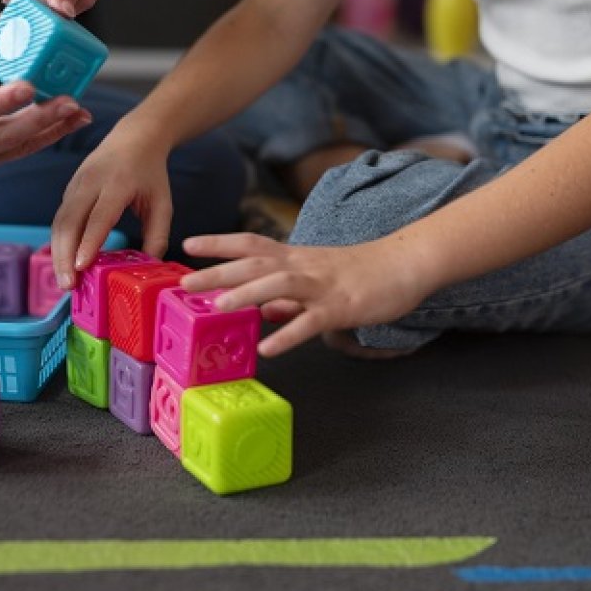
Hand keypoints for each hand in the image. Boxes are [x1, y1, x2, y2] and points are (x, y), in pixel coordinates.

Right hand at [0, 54, 90, 170]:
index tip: (28, 85)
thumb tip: (12, 48)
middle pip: (6, 136)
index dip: (2, 101)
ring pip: (20, 147)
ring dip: (54, 130)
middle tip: (72, 102)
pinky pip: (21, 150)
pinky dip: (47, 136)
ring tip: (80, 113)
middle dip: (43, 119)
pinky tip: (69, 122)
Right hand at [51, 124, 173, 288]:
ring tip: (65, 281)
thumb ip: (158, 234)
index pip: (99, 217)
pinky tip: (64, 263)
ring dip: (58, 253)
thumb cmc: (150, 174)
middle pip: (70, 221)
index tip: (82, 267)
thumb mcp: (162, 203)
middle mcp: (90, 182)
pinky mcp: (69, 190)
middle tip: (68, 285)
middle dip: (65, 255)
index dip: (89, 242)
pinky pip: (60, 219)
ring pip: (59, 222)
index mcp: (117, 183)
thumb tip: (149, 265)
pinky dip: (59, 243)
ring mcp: (75, 184)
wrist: (134, 137)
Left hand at [180, 233, 430, 356]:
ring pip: (279, 284)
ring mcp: (322, 286)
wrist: (405, 264)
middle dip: (218, 271)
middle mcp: (303, 267)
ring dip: (247, 294)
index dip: (219, 243)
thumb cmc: (362, 272)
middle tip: (185, 282)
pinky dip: (288, 334)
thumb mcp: (319, 280)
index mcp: (296, 258)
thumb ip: (289, 298)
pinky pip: (311, 321)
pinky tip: (268, 348)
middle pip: (255, 262)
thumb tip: (262, 312)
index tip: (188, 244)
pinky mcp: (341, 307)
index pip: (251, 244)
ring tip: (217, 308)